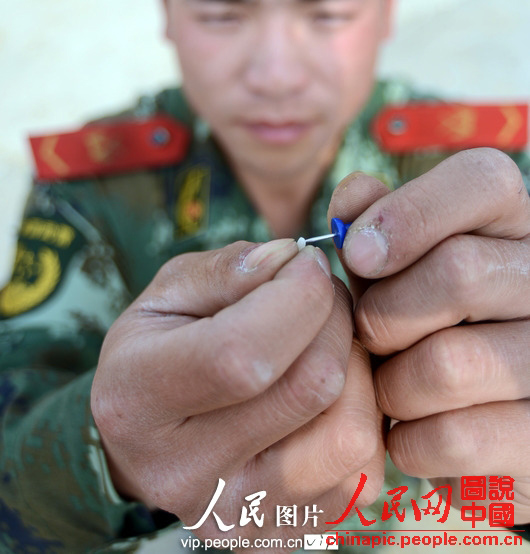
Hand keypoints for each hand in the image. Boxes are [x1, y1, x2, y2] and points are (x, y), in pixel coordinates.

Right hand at [91, 239, 383, 543]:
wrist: (150, 437)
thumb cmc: (161, 349)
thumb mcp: (170, 293)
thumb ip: (228, 270)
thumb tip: (293, 261)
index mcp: (137, 400)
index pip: (243, 355)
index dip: (297, 296)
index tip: (306, 262)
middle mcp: (183, 474)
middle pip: (310, 389)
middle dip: (335, 319)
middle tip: (321, 294)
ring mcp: (238, 516)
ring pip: (350, 436)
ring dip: (358, 369)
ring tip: (330, 342)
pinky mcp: (282, 533)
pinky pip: (363, 472)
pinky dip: (362, 417)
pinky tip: (332, 392)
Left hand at [329, 148, 529, 522]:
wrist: (474, 423)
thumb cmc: (420, 324)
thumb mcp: (394, 267)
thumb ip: (372, 224)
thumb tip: (353, 198)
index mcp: (513, 226)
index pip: (485, 180)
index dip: (409, 213)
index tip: (357, 253)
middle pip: (459, 271)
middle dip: (384, 311)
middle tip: (369, 333)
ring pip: (447, 363)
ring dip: (390, 383)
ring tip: (390, 384)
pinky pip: (453, 438)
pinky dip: (408, 440)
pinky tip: (411, 430)